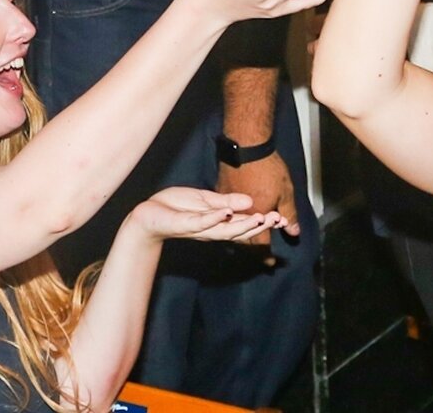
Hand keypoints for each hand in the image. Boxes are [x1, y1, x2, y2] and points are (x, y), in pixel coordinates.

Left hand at [130, 186, 285, 243]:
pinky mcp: (186, 224)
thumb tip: (250, 202)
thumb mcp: (207, 200)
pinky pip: (202, 222)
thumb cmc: (176, 207)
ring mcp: (200, 229)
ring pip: (226, 230)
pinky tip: (226, 212)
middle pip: (240, 231)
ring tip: (261, 218)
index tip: (282, 218)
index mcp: (219, 223)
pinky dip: (214, 218)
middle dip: (261, 226)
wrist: (150, 214)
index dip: (264, 222)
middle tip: (279, 219)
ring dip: (243, 225)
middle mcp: (213, 230)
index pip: (245, 224)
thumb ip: (227, 202)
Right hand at [216, 152, 298, 251]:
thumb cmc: (269, 169)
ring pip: (234, 223)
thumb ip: (288, 214)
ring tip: (251, 235)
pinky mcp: (220, 190)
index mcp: (255, 217)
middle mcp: (239, 214)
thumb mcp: (285, 192)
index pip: (261, 243)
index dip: (266, 255)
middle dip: (255, 245)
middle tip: (262, 253)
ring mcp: (227, 202)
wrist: (246, 147)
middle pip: (245, 236)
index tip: (270, 264)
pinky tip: (238, 214)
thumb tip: (293, 232)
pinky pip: (226, 208)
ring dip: (244, 230)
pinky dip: (234, 215)